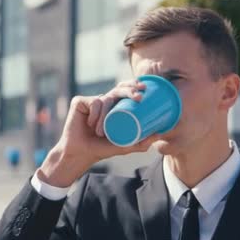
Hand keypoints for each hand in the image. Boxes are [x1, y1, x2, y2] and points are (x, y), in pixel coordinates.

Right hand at [37, 80, 161, 186]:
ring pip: (105, 100)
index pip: (125, 91)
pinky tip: (90, 125)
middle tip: (138, 97)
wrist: (80, 154)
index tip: (144, 88)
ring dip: (104, 117)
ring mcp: (91, 100)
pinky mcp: (80, 101)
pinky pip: (93, 103)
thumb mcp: (124, 146)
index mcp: (114, 107)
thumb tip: (159, 135)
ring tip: (99, 133)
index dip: (134, 86)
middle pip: (118, 88)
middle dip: (130, 89)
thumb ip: (140, 143)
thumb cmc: (101, 149)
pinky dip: (95, 114)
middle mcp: (104, 101)